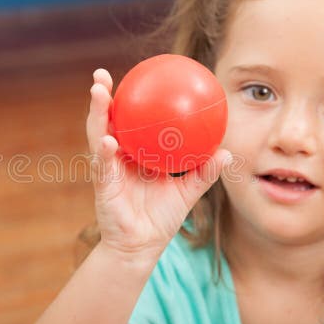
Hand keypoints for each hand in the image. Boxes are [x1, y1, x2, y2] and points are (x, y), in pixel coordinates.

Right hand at [86, 68, 230, 260]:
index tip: (135, 74)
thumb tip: (227, 152)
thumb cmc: (161, 219)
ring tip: (98, 92)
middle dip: (101, 96)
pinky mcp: (103, 186)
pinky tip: (107, 140)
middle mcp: (116, 156)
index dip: (128, 99)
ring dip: (96, 113)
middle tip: (101, 74)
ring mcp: (106, 169)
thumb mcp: (188, 192)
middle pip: (106, 120)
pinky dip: (104, 152)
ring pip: (97, 134)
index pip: (129, 120)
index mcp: (133, 153)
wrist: (141, 249)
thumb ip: (204, 172)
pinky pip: (104, 166)